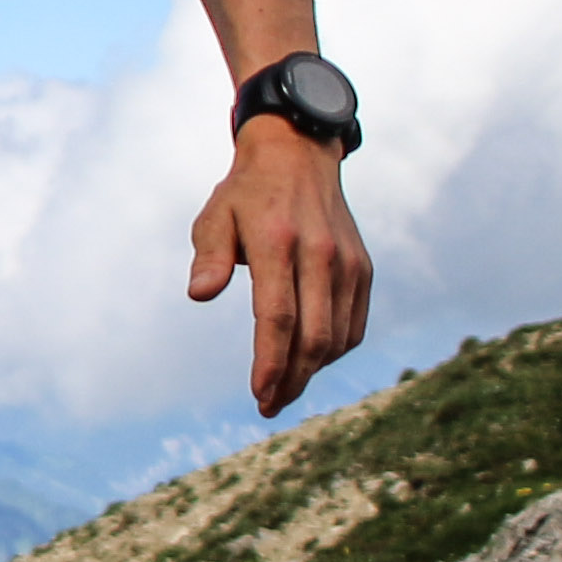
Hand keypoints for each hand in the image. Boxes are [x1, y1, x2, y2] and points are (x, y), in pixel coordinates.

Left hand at [189, 121, 370, 416]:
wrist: (298, 156)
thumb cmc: (246, 194)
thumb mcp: (215, 217)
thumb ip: (209, 257)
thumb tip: (199, 293)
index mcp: (278, 242)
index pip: (277, 317)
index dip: (270, 362)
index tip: (258, 395)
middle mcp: (320, 254)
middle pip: (312, 337)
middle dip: (290, 380)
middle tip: (268, 405)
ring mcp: (347, 262)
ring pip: (336, 337)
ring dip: (311, 372)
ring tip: (283, 390)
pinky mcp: (362, 268)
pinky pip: (353, 325)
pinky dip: (333, 351)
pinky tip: (309, 362)